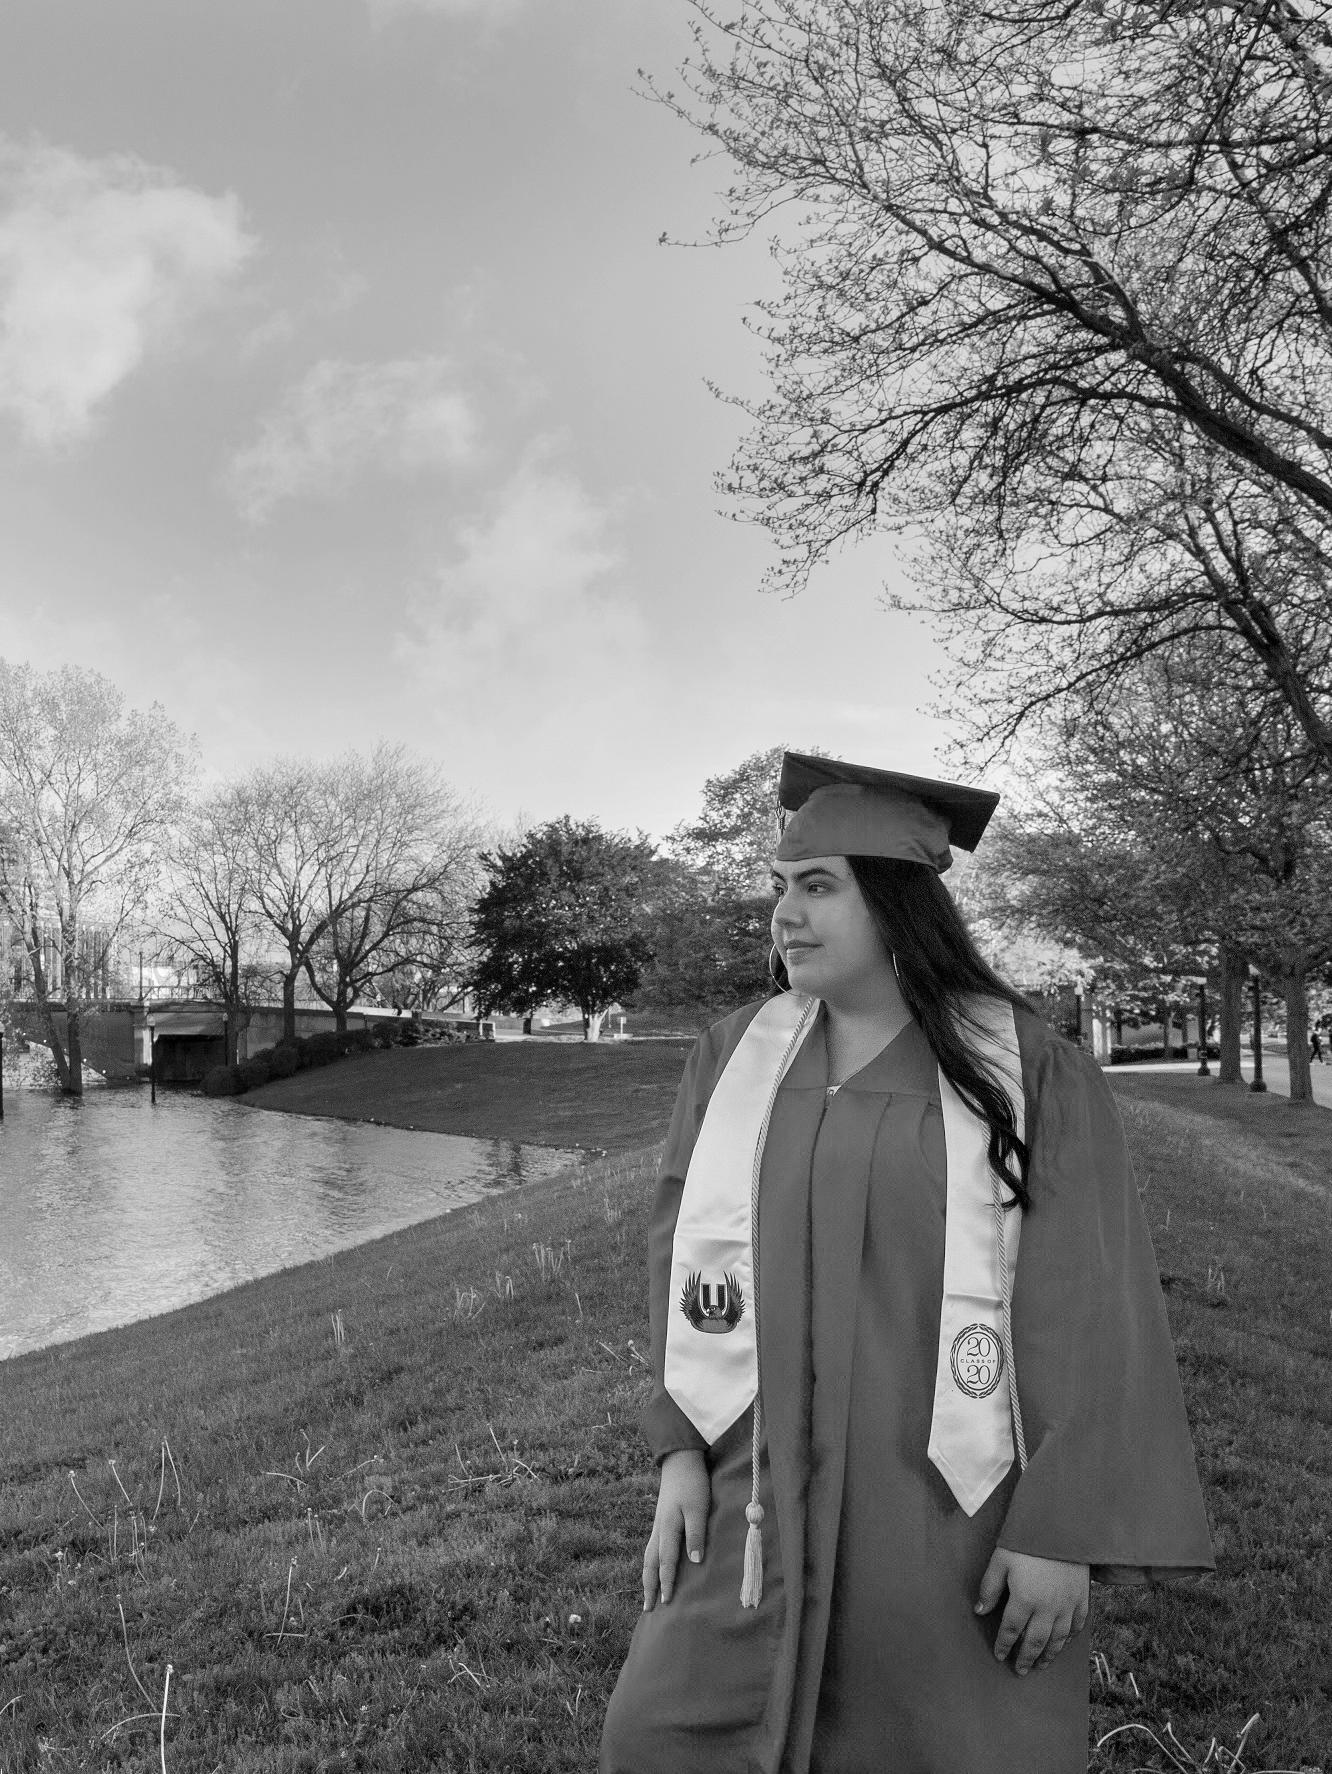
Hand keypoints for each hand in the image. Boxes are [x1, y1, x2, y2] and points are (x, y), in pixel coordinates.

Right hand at [642, 1449, 709, 1609]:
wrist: (680, 1460)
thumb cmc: (692, 1483)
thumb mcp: (698, 1508)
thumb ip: (696, 1534)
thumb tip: (694, 1561)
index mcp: (668, 1528)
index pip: (666, 1562)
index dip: (666, 1583)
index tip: (665, 1603)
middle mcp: (659, 1529)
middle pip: (650, 1563)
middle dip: (649, 1586)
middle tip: (647, 1608)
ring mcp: (658, 1524)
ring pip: (648, 1556)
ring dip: (648, 1576)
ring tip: (647, 1593)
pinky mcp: (662, 1519)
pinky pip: (652, 1547)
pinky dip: (651, 1562)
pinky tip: (655, 1565)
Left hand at [975, 1548, 1088, 1676]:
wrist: (1063, 1527)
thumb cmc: (1027, 1541)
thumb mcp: (1000, 1559)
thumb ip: (990, 1587)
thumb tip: (980, 1611)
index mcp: (1024, 1600)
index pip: (1011, 1630)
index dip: (1004, 1645)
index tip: (1000, 1655)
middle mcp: (1047, 1609)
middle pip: (1035, 1642)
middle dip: (1026, 1658)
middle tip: (1021, 1670)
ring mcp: (1067, 1605)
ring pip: (1057, 1639)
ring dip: (1048, 1655)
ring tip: (1041, 1666)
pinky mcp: (1082, 1598)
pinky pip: (1076, 1626)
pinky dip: (1068, 1639)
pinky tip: (1063, 1644)